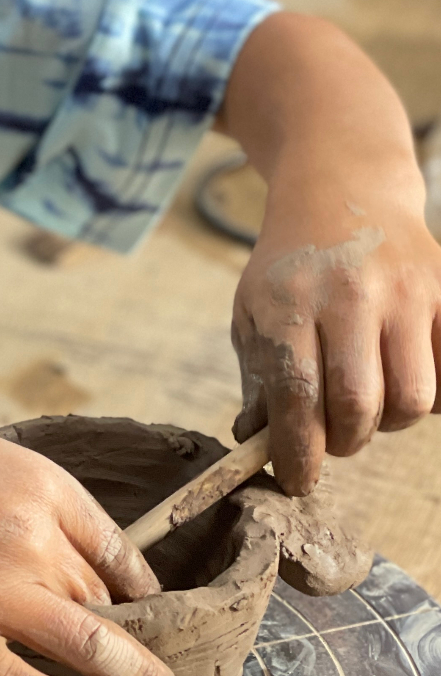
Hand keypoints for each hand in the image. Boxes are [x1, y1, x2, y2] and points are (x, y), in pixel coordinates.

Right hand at [0, 417, 179, 675]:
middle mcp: (28, 537)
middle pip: (105, 597)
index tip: (151, 607)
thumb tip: (69, 559)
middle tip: (161, 659)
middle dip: (140, 633)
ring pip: (91, 644)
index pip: (118, 548)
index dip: (144, 586)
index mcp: (40, 487)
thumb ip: (29, 505)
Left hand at [232, 172, 440, 494]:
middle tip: (334, 438)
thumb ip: (257, 379)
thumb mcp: (252, 313)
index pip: (296, 396)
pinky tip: (398, 375)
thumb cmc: (290, 268)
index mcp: (290, 300)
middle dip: (345, 441)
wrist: (342, 195)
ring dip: (388, 422)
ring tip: (366, 402)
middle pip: (360, 404)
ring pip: (414, 399)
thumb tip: (260, 446)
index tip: (297, 480)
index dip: (298, 452)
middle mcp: (351, 293)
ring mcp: (407, 291)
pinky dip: (429, 394)